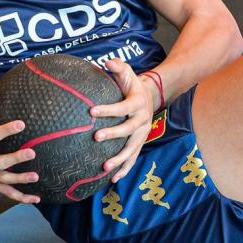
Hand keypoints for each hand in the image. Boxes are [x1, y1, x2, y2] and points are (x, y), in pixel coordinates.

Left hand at [91, 60, 157, 181]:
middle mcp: (143, 120)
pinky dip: (125, 169)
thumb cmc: (132, 85)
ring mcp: (143, 134)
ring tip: (105, 167)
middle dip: (113, 134)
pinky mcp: (140, 143)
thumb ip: (118, 67)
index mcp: (138, 103)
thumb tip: (107, 62)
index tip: (92, 112)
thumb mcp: (128, 73)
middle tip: (96, 137)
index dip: (109, 110)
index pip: (123, 107)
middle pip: (129, 130)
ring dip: (120, 159)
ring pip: (132, 149)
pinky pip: (133, 158)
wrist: (150, 97)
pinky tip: (113, 180)